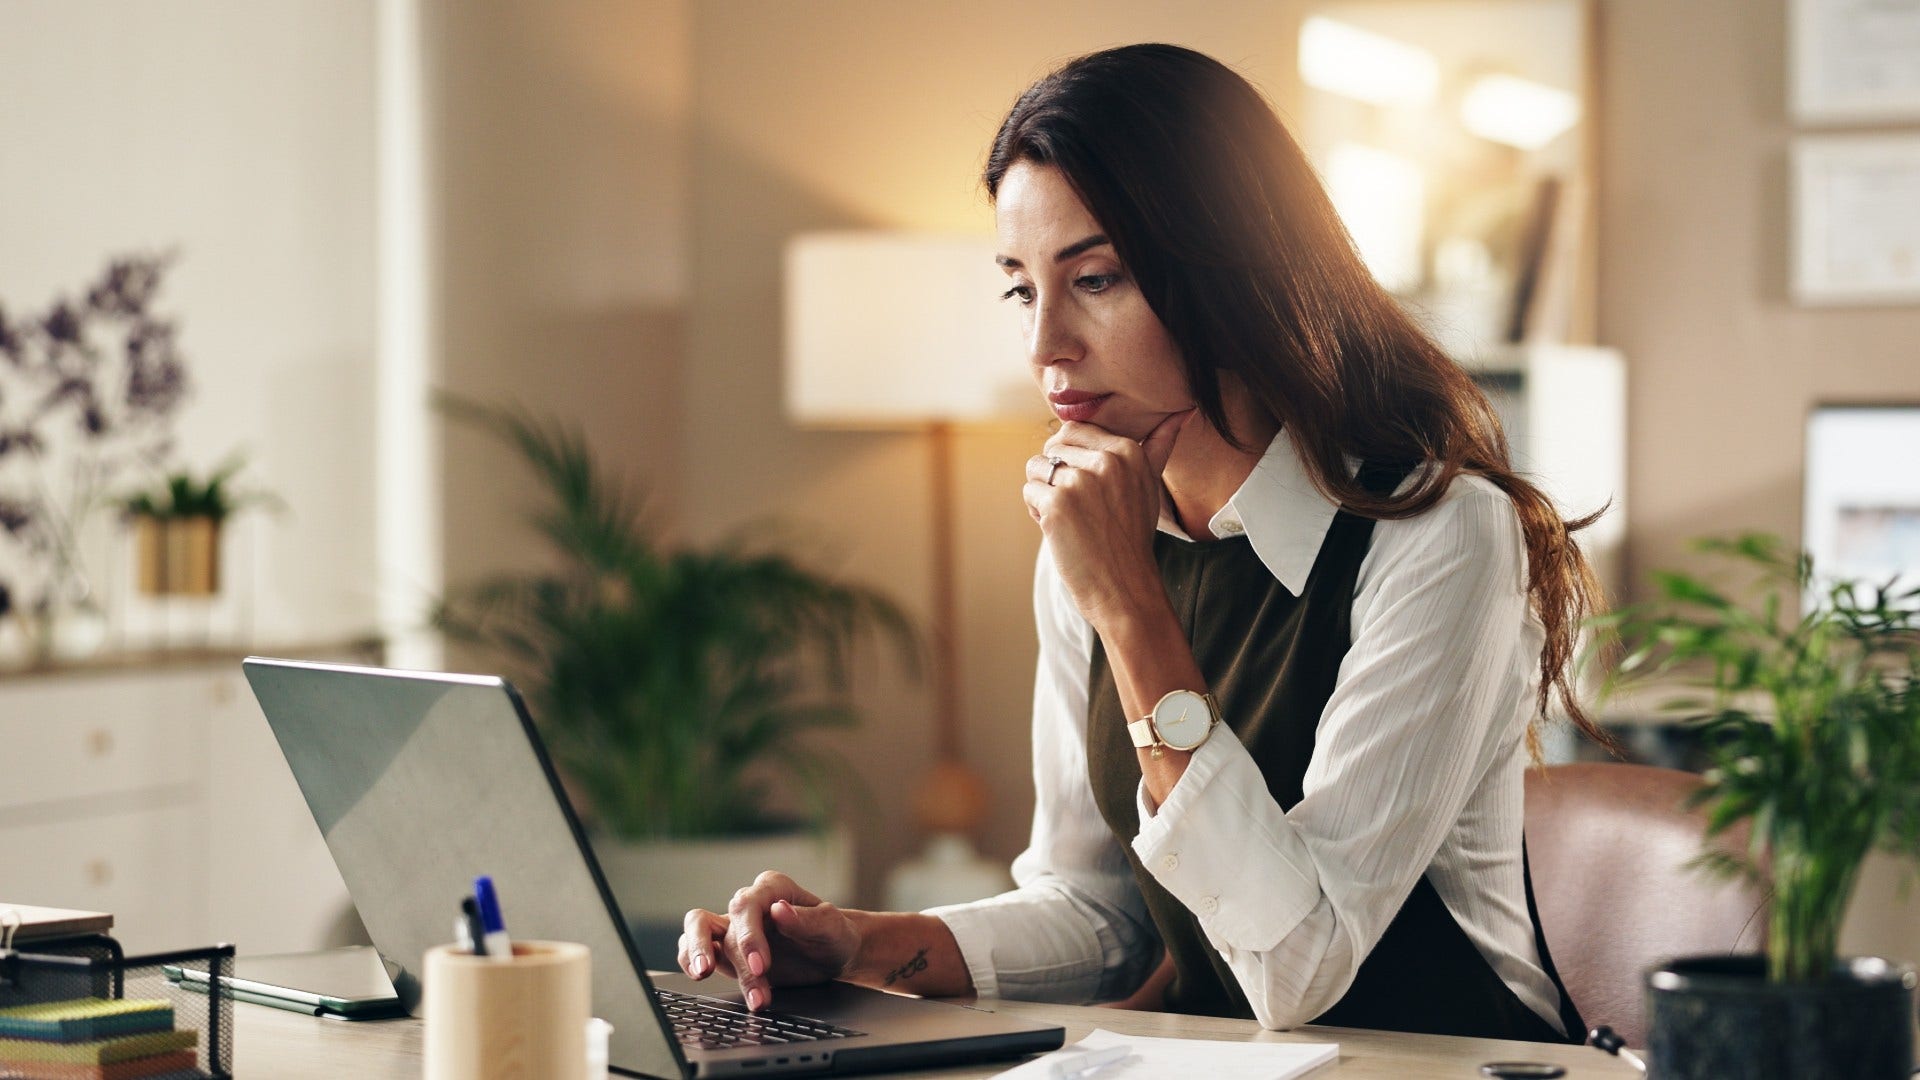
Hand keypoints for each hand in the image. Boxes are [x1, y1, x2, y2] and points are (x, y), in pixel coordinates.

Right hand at [678, 871, 859, 1011]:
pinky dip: (690, 961)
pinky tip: (698, 977)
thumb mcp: (833, 928)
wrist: (834, 956)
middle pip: (719, 919)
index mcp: (773, 888)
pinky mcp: (725, 949)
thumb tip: (779, 910)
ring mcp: (734, 927)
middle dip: (724, 951)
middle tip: (739, 978)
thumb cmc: (835, 936)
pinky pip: (695, 949)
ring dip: (698, 955)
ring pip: (697, 930)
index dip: (749, 936)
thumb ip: (808, 919)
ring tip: (702, 976)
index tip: (762, 966)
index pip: (747, 904)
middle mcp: (750, 904)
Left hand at [1023, 410, 1192, 629]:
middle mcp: (1105, 462)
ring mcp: (1079, 482)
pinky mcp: (1057, 505)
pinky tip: (1061, 530)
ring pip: (1036, 468)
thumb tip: (1183, 412)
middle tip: (1080, 508)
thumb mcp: (1150, 485)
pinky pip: (1029, 492)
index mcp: (1127, 451)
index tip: (1088, 488)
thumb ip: (1159, 445)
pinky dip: (1037, 512)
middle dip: (1056, 475)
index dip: (1071, 459)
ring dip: (1044, 493)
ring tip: (1071, 518)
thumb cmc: (1132, 536)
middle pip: (1051, 448)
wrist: (1124, 586)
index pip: (1073, 431)